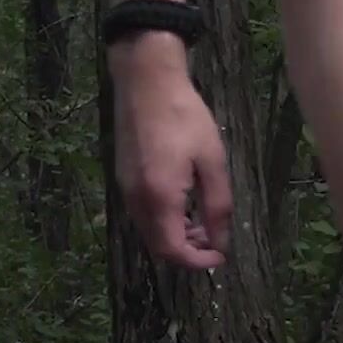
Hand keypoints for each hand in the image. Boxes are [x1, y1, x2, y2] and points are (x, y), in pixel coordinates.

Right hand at [112, 38, 231, 269]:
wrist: (145, 81)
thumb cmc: (184, 116)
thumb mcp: (212, 160)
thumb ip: (217, 206)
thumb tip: (220, 242)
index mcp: (159, 196)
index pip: (172, 250)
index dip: (197, 262)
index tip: (220, 256)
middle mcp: (135, 198)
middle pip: (157, 245)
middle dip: (187, 250)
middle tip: (214, 238)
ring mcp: (125, 186)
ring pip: (148, 229)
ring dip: (174, 235)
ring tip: (202, 220)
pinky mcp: (122, 175)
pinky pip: (141, 212)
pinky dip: (162, 219)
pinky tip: (182, 201)